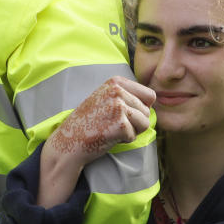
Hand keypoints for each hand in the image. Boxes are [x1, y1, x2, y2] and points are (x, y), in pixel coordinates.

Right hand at [38, 76, 154, 206]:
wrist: (69, 141)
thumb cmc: (89, 122)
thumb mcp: (106, 98)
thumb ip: (127, 94)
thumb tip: (154, 99)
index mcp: (116, 81)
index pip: (150, 96)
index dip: (140, 109)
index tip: (121, 114)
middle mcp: (118, 90)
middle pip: (148, 111)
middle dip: (135, 122)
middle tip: (112, 124)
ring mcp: (119, 106)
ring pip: (145, 123)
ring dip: (132, 131)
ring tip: (111, 129)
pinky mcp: (120, 124)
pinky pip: (135, 135)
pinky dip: (124, 140)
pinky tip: (108, 136)